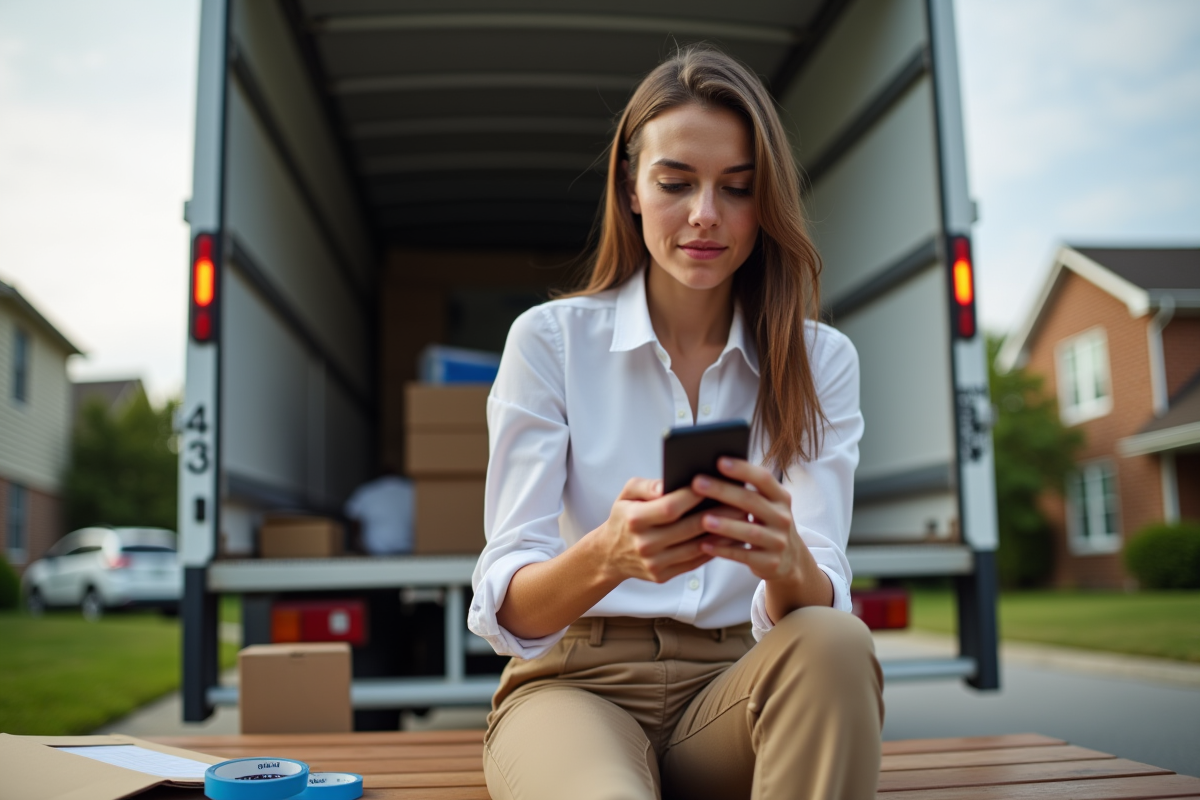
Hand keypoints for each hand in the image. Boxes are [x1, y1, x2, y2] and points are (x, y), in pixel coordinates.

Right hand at [591, 477, 736, 584]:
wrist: (610, 554)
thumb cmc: (624, 516)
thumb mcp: (626, 494)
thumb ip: (646, 485)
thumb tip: (668, 483)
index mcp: (635, 519)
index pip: (670, 507)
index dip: (694, 496)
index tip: (715, 482)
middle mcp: (645, 543)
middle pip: (689, 528)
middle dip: (718, 513)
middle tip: (740, 500)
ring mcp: (655, 563)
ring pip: (697, 547)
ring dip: (723, 532)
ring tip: (742, 517)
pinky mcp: (663, 576)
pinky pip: (696, 562)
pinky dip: (715, 549)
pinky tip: (730, 536)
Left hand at [692, 458, 832, 617]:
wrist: (790, 561)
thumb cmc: (767, 525)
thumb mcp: (767, 506)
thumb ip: (748, 491)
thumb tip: (711, 472)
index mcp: (781, 498)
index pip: (763, 478)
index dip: (742, 469)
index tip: (719, 461)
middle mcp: (783, 518)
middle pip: (752, 502)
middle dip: (723, 491)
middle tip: (697, 483)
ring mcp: (778, 541)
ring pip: (750, 532)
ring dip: (726, 525)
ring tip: (703, 519)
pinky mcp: (770, 563)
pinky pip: (744, 556)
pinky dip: (723, 551)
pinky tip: (704, 545)